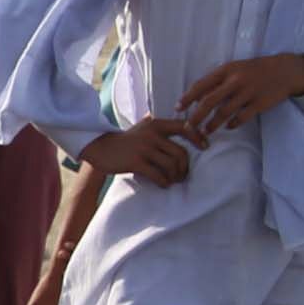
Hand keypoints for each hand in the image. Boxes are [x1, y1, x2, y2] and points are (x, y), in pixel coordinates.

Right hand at [79, 115, 194, 187]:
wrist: (99, 148)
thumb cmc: (124, 140)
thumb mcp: (142, 126)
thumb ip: (159, 123)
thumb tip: (180, 120)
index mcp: (156, 124)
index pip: (185, 127)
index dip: (198, 137)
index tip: (205, 147)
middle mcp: (152, 134)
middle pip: (180, 153)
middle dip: (185, 167)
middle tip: (182, 175)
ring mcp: (143, 149)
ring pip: (171, 165)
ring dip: (175, 176)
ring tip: (172, 181)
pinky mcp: (135, 162)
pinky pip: (158, 175)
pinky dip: (164, 182)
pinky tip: (163, 184)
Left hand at [173, 53, 303, 139]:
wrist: (284, 70)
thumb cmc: (253, 70)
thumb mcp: (233, 69)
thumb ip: (216, 82)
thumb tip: (194, 98)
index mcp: (226, 70)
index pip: (200, 85)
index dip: (187, 98)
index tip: (178, 109)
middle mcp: (235, 80)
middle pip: (209, 102)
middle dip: (196, 117)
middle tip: (188, 128)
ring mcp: (248, 92)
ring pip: (224, 113)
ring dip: (212, 124)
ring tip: (205, 131)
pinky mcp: (260, 103)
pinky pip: (241, 118)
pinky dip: (232, 124)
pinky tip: (228, 127)